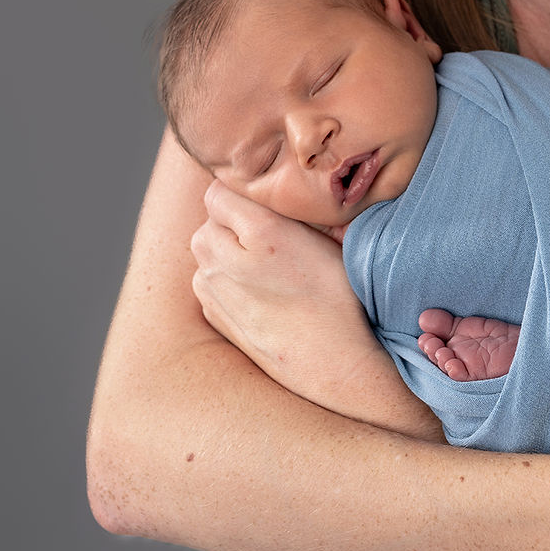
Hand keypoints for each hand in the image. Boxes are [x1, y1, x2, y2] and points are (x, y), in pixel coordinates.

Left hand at [190, 180, 378, 408]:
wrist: (335, 364)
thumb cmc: (343, 299)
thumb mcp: (336, 240)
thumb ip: (296, 208)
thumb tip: (278, 186)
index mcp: (261, 233)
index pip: (219, 190)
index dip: (244, 195)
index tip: (266, 206)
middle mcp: (228, 260)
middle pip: (209, 219)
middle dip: (233, 222)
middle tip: (271, 237)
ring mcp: (214, 291)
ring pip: (206, 250)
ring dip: (226, 250)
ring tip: (267, 266)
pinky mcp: (213, 315)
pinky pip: (208, 280)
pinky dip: (224, 278)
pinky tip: (259, 290)